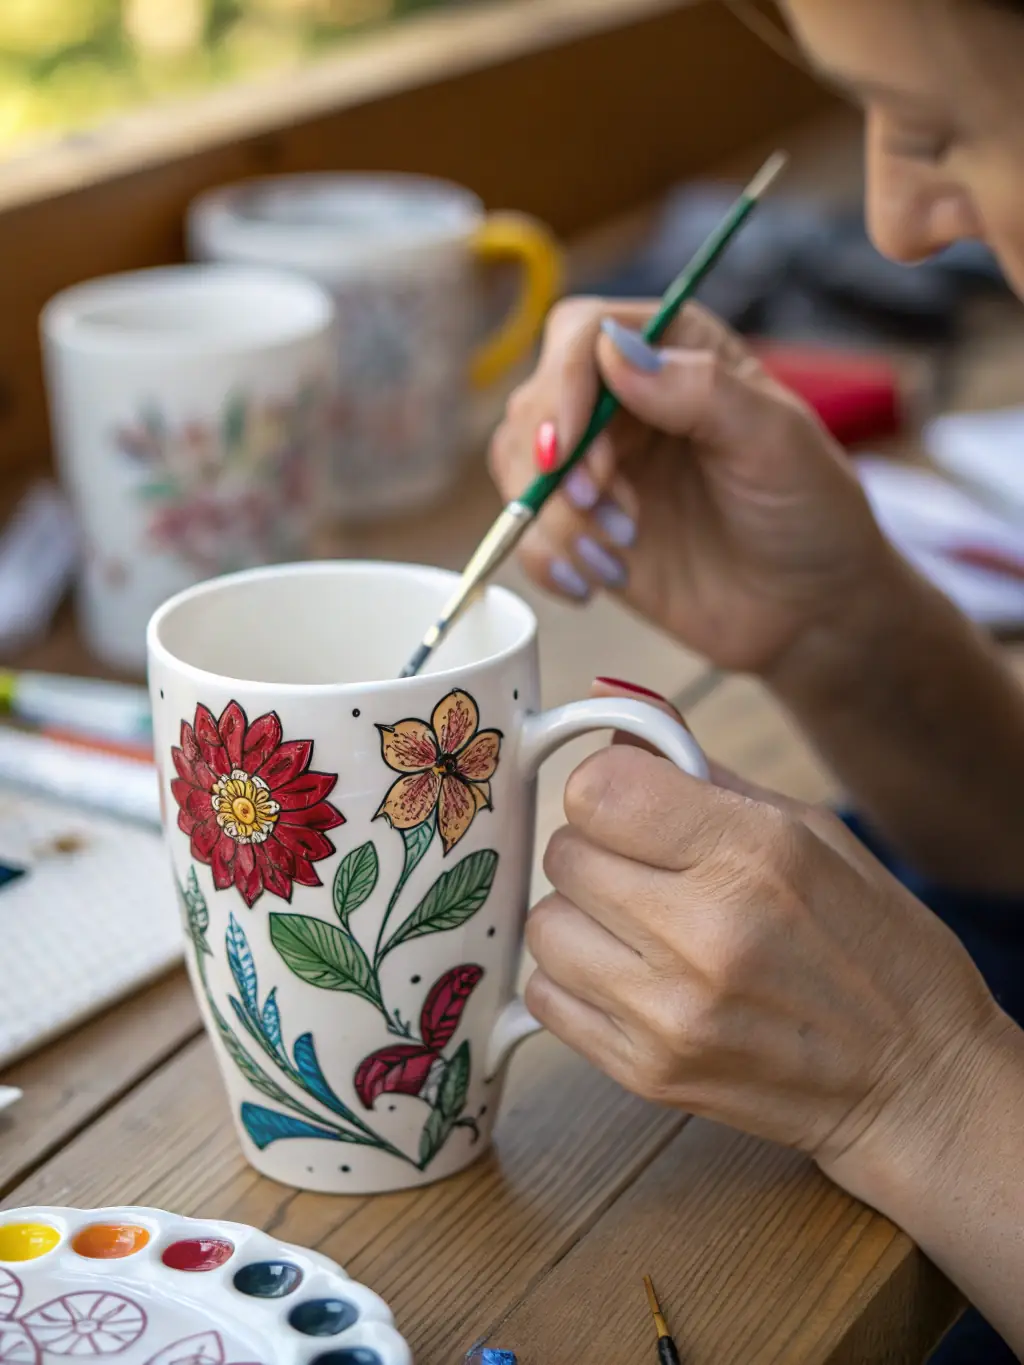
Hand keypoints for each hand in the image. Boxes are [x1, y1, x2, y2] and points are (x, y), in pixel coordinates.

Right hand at [489, 299, 893, 676]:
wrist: (811, 610)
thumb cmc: (809, 514)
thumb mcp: (774, 442)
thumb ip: (700, 391)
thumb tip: (614, 350)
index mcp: (675, 353)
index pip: (582, 333)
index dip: (564, 385)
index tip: (571, 446)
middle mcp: (625, 401)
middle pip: (537, 401)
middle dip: (557, 462)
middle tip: (607, 508)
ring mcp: (600, 466)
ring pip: (520, 465)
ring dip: (553, 515)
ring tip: (616, 554)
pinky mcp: (585, 526)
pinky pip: (526, 530)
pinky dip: (545, 557)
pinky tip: (595, 582)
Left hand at [525, 689, 1006, 1189]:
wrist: (916, 1082)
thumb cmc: (873, 945)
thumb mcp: (811, 832)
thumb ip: (702, 775)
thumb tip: (611, 716)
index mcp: (754, 856)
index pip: (598, 789)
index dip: (606, 786)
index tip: (633, 802)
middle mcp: (705, 933)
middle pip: (565, 853)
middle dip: (596, 848)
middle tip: (646, 867)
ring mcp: (670, 1012)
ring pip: (544, 924)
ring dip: (580, 915)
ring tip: (639, 925)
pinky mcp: (647, 1072)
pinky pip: (546, 997)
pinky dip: (574, 978)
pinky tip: (629, 975)